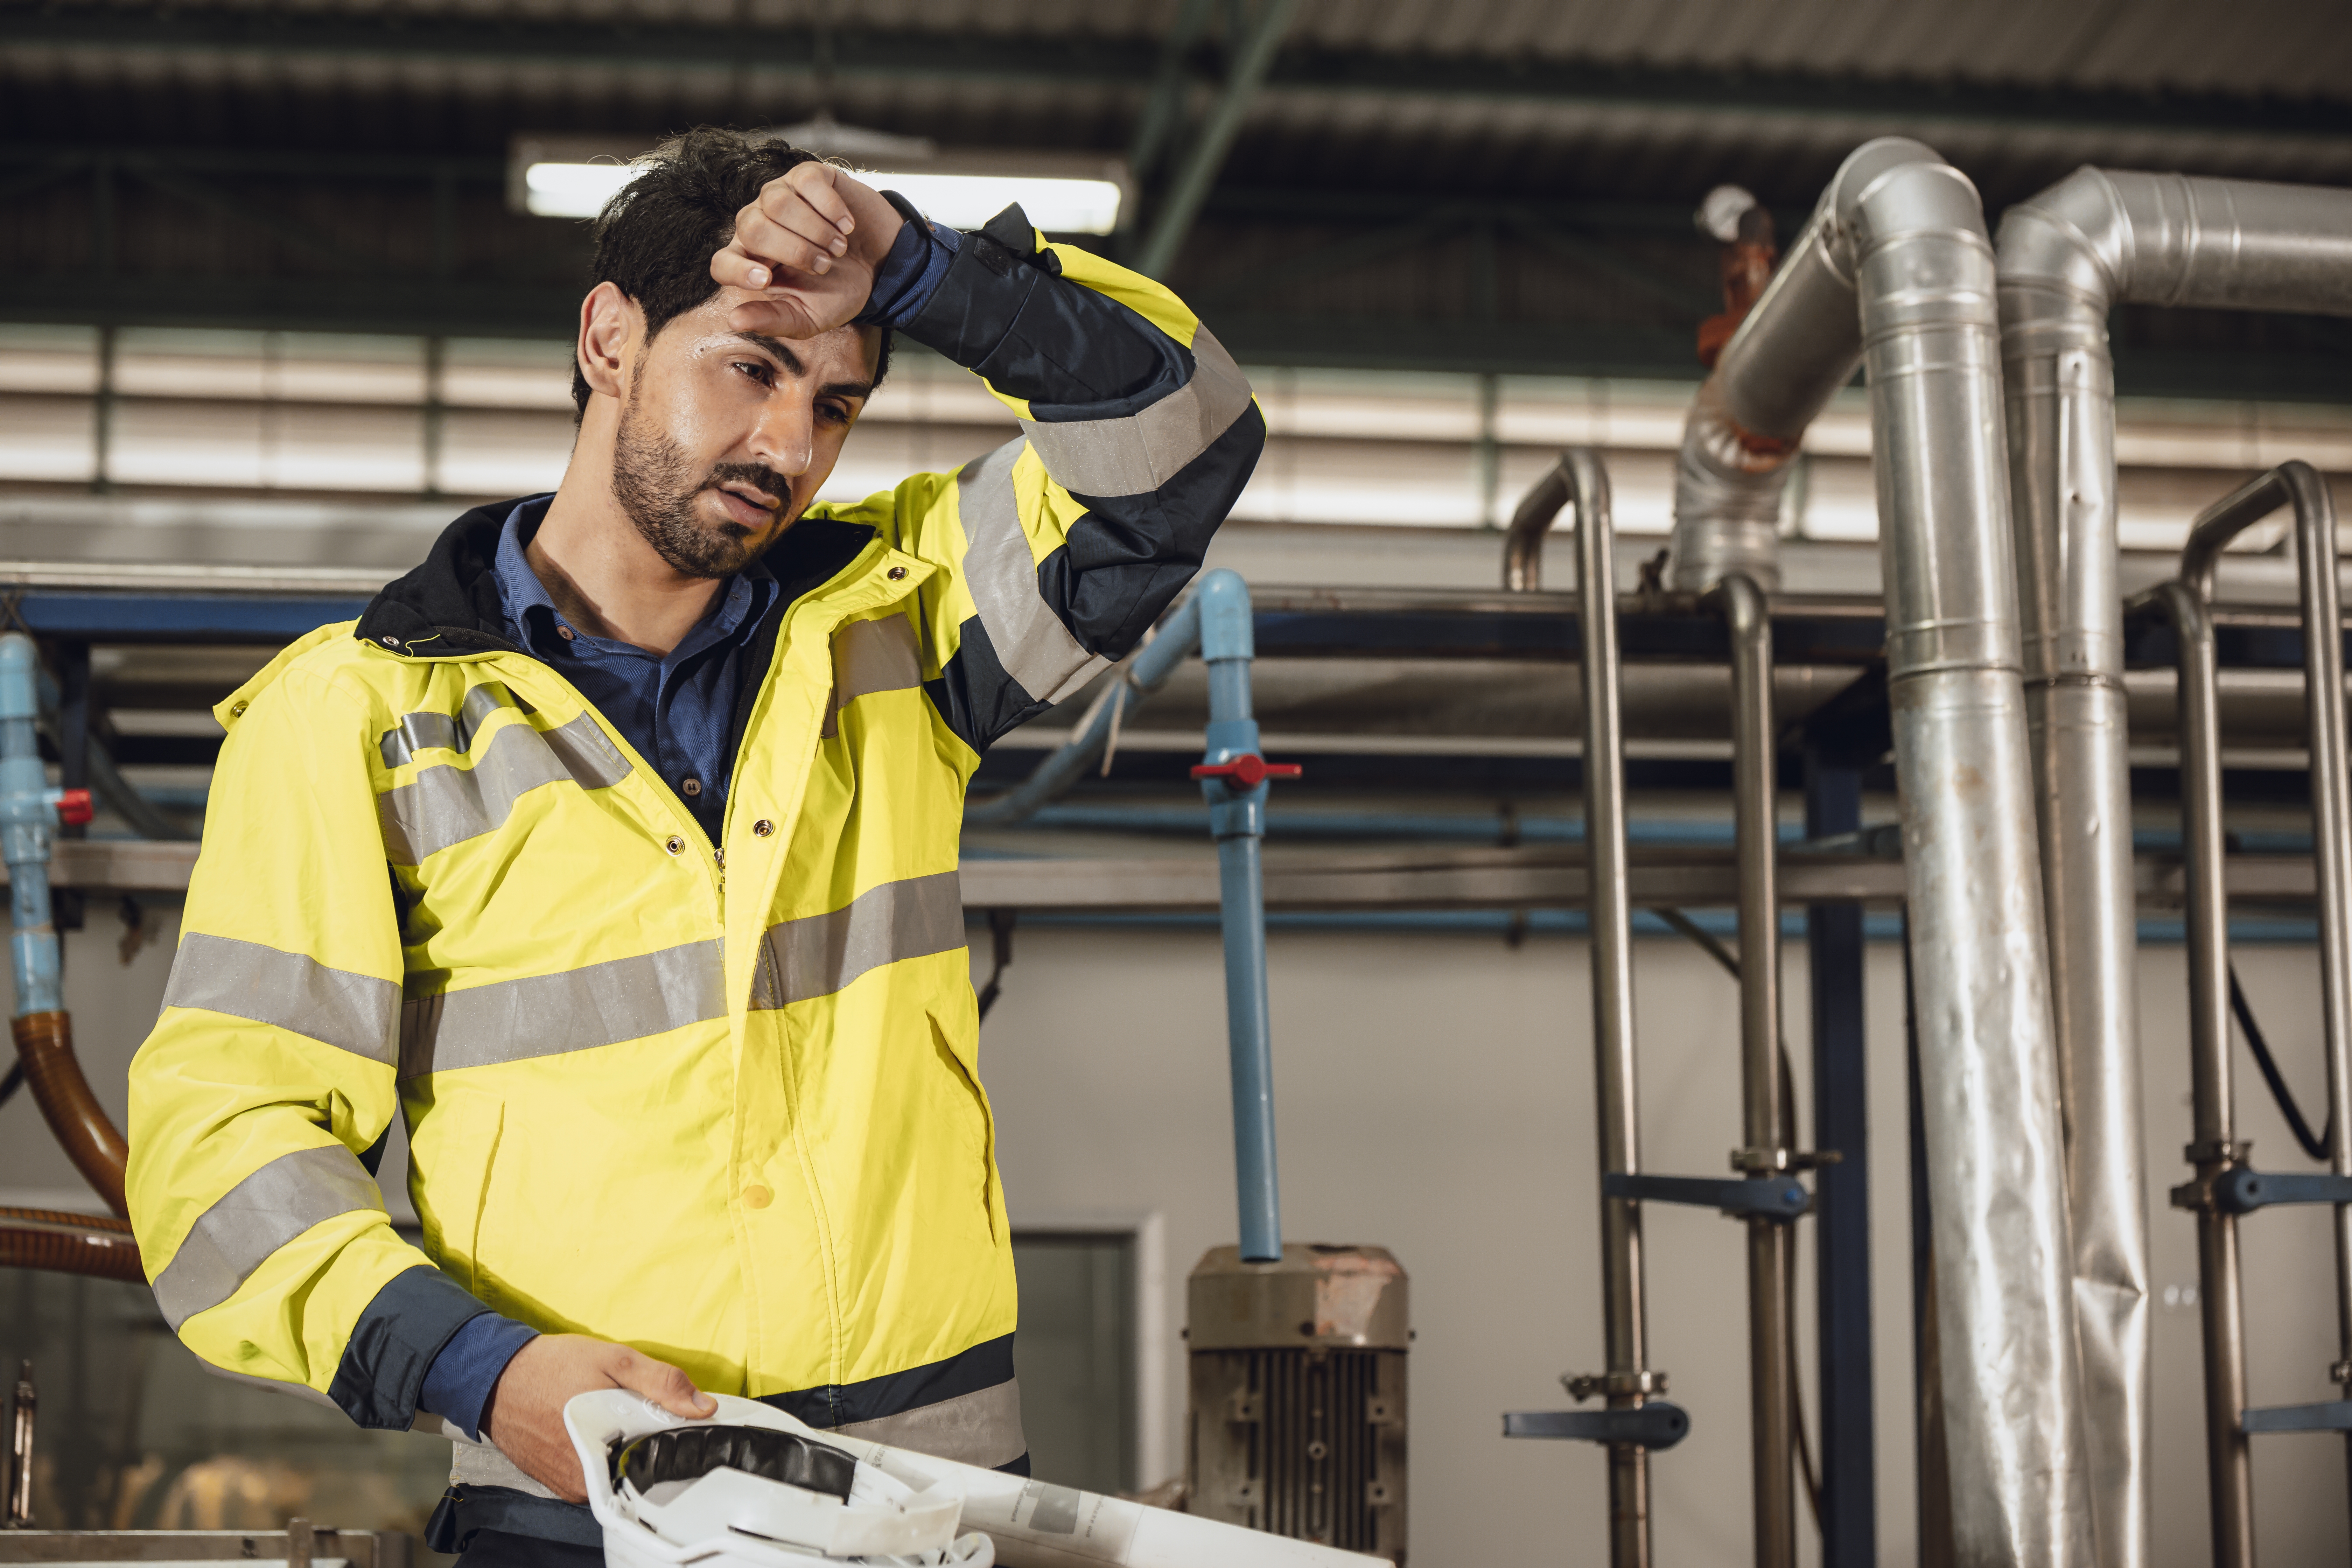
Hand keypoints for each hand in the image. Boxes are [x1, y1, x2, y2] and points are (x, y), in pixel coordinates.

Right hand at [482, 1333, 715, 1501]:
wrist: (495, 1377)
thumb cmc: (551, 1367)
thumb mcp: (614, 1361)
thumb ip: (661, 1384)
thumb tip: (703, 1407)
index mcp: (603, 1456)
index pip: (659, 1458)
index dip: (676, 1436)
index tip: (678, 1417)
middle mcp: (585, 1482)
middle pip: (639, 1466)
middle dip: (647, 1437)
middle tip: (635, 1407)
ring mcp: (571, 1485)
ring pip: (618, 1469)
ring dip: (625, 1442)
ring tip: (613, 1412)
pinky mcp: (560, 1483)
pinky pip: (596, 1470)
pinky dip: (604, 1449)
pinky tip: (597, 1424)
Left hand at [712, 162, 906, 340]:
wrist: (878, 267)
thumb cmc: (837, 291)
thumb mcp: (807, 317)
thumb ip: (773, 320)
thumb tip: (736, 321)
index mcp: (750, 262)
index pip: (722, 263)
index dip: (737, 271)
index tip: (766, 280)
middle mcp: (758, 224)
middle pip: (751, 227)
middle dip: (793, 251)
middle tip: (824, 266)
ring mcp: (780, 195)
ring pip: (776, 201)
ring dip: (814, 230)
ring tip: (839, 248)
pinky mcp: (807, 177)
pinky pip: (806, 181)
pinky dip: (830, 207)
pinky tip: (846, 225)